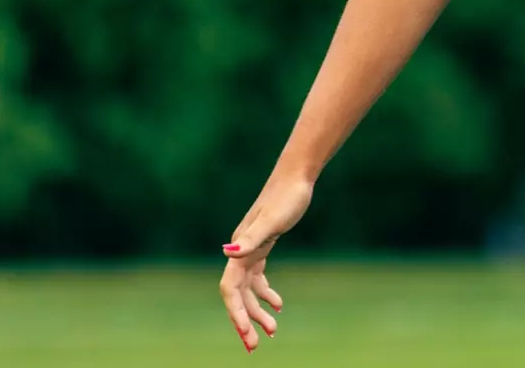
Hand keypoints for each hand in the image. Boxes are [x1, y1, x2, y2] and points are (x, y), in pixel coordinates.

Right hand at [219, 173, 312, 352]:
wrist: (296, 178)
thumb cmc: (287, 197)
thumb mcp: (273, 220)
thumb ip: (251, 237)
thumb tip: (228, 252)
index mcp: (239, 250)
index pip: (230, 290)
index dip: (236, 314)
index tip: (246, 335)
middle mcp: (240, 252)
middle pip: (237, 295)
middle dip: (244, 321)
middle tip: (255, 345)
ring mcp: (250, 250)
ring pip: (248, 290)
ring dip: (257, 311)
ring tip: (272, 331)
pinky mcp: (263, 246)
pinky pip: (258, 278)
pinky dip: (266, 294)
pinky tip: (279, 305)